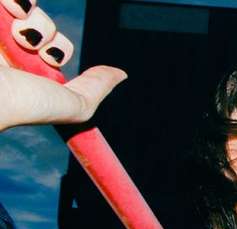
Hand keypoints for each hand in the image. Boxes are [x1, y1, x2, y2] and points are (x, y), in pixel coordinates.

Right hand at [1, 1, 124, 130]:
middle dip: (43, 29)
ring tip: (19, 29)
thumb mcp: (68, 105)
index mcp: (18, 74)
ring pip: (24, 7)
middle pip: (36, 24)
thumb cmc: (18, 101)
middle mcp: (1, 51)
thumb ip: (93, 90)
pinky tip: (11, 7)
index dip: (54, 47)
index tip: (49, 58)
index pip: (47, 48)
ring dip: (31, 15)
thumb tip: (119, 74)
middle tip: (31, 44)